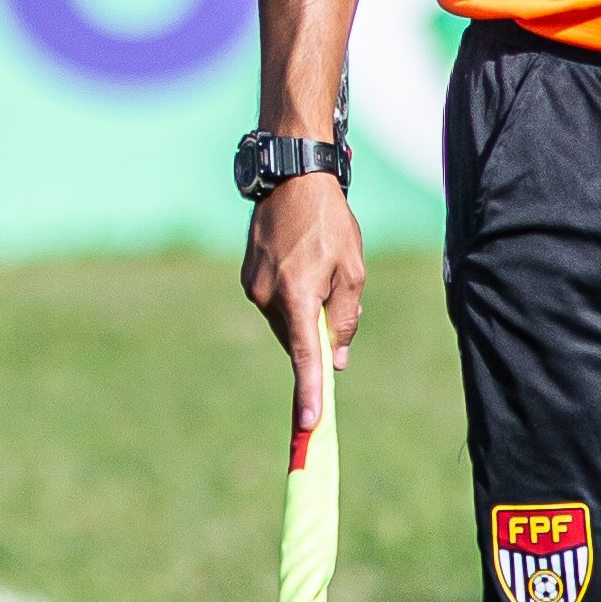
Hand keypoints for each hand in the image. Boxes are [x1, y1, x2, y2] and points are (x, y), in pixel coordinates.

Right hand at [239, 172, 365, 426]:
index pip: (304, 356)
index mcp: (297, 296)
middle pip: (295, 339)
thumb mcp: (353, 272)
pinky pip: (273, 303)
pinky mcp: (247, 277)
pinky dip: (291, 298)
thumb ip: (346, 320)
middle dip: (317, 334)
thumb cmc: (330, 224)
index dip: (309, 391)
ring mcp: (252, 286)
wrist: (294, 179)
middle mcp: (267, 296)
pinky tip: (303, 265)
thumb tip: (336, 360)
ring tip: (320, 269)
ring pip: (284, 321)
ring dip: (304, 312)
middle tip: (339, 298)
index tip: (309, 422)